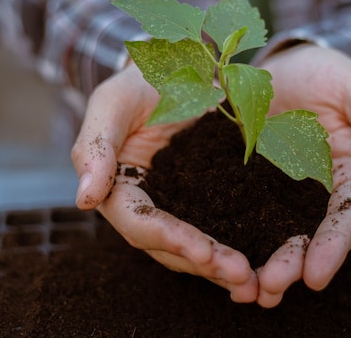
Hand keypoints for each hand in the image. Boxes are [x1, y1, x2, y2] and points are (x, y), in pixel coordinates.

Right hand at [71, 63, 257, 302]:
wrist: (179, 67)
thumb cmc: (140, 81)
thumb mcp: (114, 101)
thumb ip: (95, 145)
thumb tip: (84, 199)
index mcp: (119, 187)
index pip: (139, 222)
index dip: (169, 239)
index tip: (202, 252)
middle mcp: (149, 204)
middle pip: (170, 246)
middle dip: (204, 262)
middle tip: (241, 277)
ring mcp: (180, 205)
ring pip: (197, 247)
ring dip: (223, 267)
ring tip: (256, 283)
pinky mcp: (210, 198)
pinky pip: (224, 227)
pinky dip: (242, 246)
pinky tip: (266, 262)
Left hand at [254, 44, 350, 307]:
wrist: (288, 63)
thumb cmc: (333, 74)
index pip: (348, 218)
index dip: (334, 247)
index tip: (316, 275)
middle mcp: (317, 192)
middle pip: (308, 235)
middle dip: (292, 264)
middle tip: (271, 286)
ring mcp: (280, 188)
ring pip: (274, 231)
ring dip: (262, 261)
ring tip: (245, 287)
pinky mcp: (248, 180)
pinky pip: (240, 210)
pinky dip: (234, 235)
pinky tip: (216, 257)